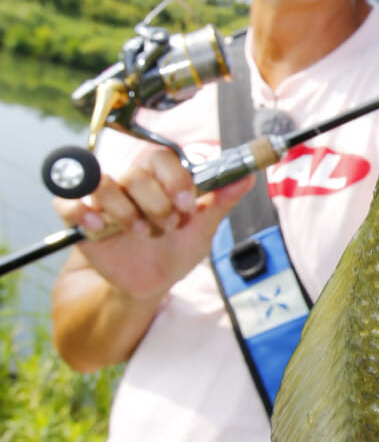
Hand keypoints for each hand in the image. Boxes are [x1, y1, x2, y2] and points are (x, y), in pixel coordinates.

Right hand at [53, 142, 251, 302]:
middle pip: (136, 174)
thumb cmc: (176, 249)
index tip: (187, 206)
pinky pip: (67, 202)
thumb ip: (220, 199)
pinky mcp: (80, 218)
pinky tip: (98, 228)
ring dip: (126, 212)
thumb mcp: (202, 227)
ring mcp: (103, 198)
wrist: (151, 282)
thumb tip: (248, 175)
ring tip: (140, 233)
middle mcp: (130, 182)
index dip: (175, 180)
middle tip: (166, 227)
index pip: (162, 158)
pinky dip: (80, 211)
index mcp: (160, 179)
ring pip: (105, 184)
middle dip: (156, 205)